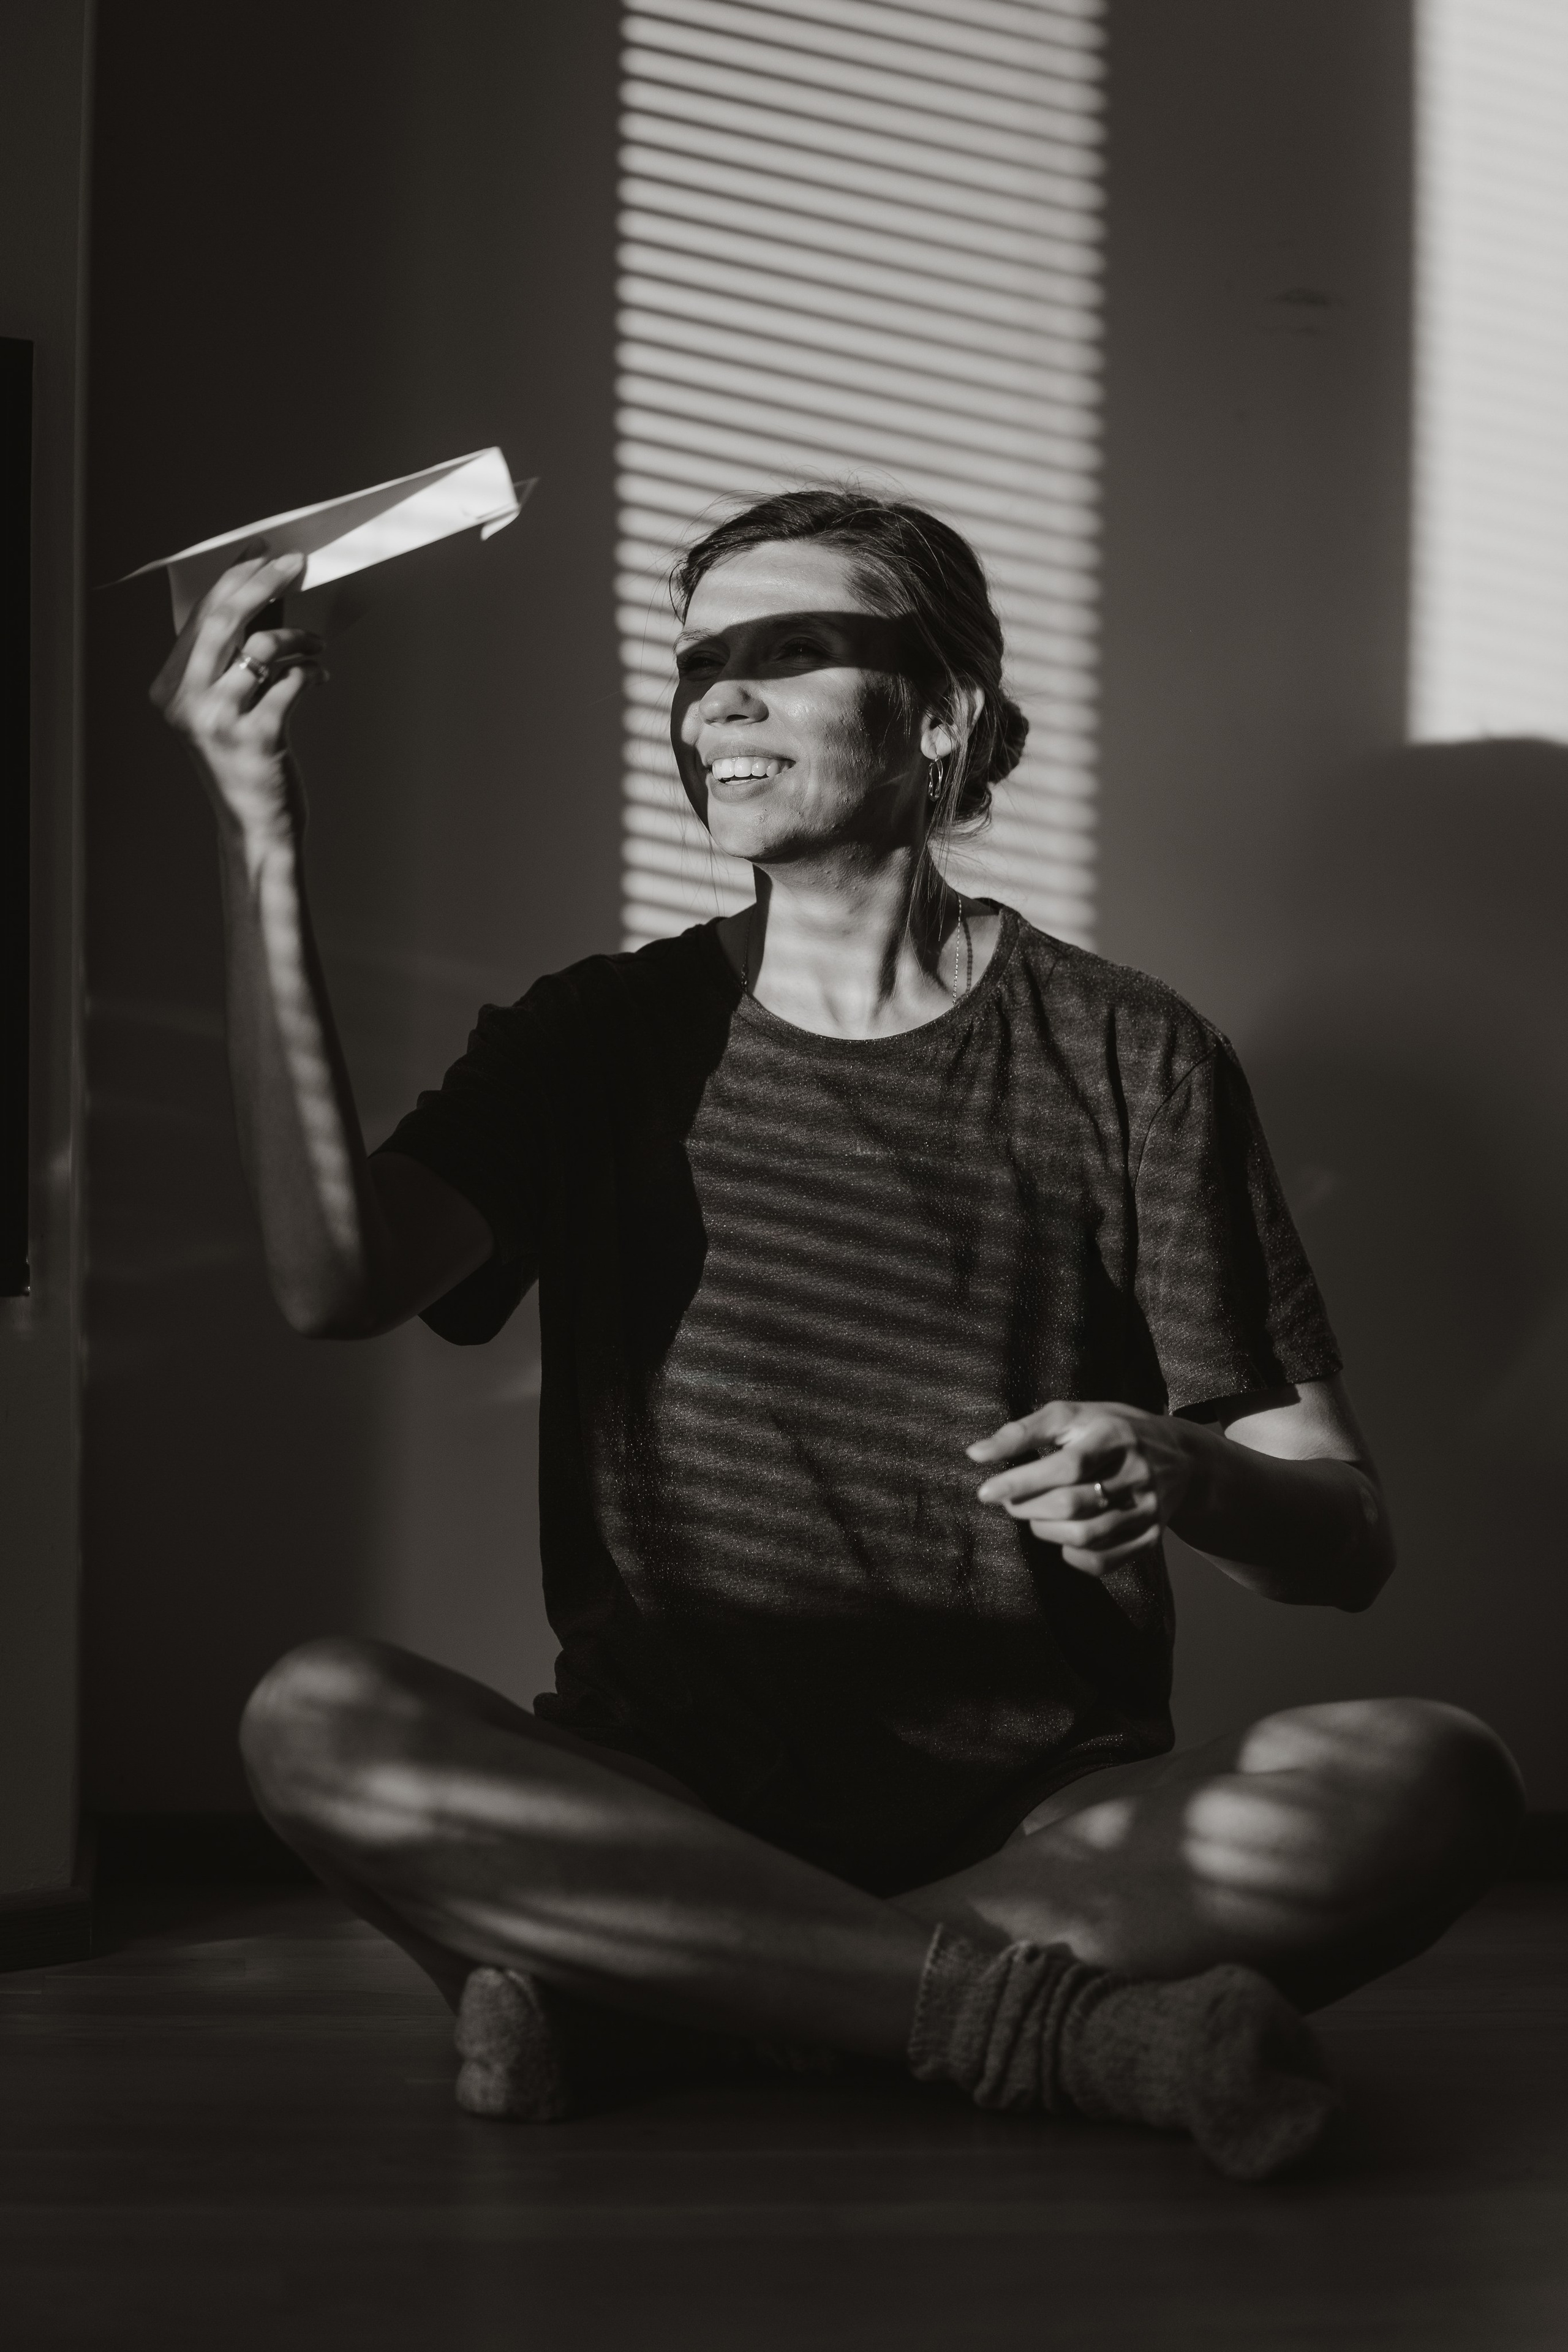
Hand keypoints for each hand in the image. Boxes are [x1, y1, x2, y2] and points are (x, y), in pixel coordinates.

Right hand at [149, 551, 324, 838]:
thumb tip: (266, 597)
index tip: (261, 555)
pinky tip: (319, 675)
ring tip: (317, 645)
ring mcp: (219, 722)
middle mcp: (187, 703)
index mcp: (171, 690)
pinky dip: (311, 671)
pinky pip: (291, 683)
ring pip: (262, 647)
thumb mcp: (227, 708)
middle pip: (224, 620)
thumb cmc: (243, 765)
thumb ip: (236, 657)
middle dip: (263, 583)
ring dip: (299, 637)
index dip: (233, 579)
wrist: (255, 827)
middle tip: (295, 565)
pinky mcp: (256, 738)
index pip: (200, 618)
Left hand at [968, 1398, 1196, 1573]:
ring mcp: (1148, 1509)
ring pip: (1085, 1535)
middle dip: (1029, 1507)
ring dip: (1045, 1531)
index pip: (1066, 1465)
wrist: (1178, 1456)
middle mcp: (1137, 1473)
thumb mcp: (1072, 1416)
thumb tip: (975, 1453)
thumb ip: (1023, 1431)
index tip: (986, 1492)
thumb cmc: (1109, 1430)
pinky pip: (1103, 1561)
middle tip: (1010, 1501)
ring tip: (1034, 1516)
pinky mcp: (1151, 1537)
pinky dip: (1071, 1555)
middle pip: (1072, 1504)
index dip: (1022, 1481)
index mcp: (1115, 1435)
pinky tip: (1061, 1537)